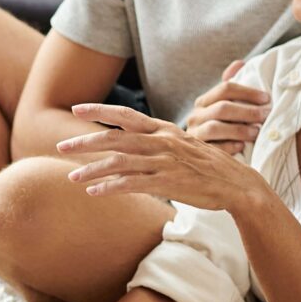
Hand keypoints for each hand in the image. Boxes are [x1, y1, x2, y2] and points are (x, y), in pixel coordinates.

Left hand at [57, 102, 266, 211]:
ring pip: (119, 162)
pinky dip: (110, 187)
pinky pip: (132, 184)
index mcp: (164, 130)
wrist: (238, 184)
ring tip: (72, 176)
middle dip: (85, 142)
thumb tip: (132, 150)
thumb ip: (157, 145)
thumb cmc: (209, 167)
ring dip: (92, 169)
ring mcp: (165, 162)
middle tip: (62, 146)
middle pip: (115, 138)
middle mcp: (162, 142)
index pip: (126, 116)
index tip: (76, 109)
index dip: (100, 111)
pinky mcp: (169, 182)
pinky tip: (95, 192)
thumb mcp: (183, 147)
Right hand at [183, 60, 270, 153]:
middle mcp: (195, 116)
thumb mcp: (224, 105)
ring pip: (215, 128)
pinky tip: (242, 146)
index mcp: (203, 101)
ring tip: (256, 132)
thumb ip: (231, 85)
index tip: (267, 98)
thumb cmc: (221, 126)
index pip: (225, 88)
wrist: (201, 155)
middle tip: (265, 115)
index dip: (248, 92)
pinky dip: (229, 146)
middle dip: (247, 111)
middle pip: (222, 108)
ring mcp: (195, 134)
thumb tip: (240, 63)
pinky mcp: (198, 152)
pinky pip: (213, 148)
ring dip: (239, 129)